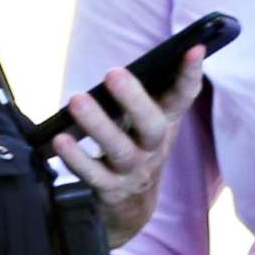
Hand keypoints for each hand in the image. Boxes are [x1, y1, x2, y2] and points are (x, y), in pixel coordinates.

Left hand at [51, 46, 207, 247]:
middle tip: (113, 72)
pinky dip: (77, 158)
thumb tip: (131, 61)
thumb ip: (146, 92)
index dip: (190, 74)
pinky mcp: (111, 190)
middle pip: (152, 125)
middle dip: (135, 98)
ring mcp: (134, 171)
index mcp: (165, 123)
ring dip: (98, 124)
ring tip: (77, 100)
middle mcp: (154, 148)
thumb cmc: (135, 147)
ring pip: (120, 150)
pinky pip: (93, 174)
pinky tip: (60, 140)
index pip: (183, 96)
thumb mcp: (147, 120)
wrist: (131, 206)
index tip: (194, 48)